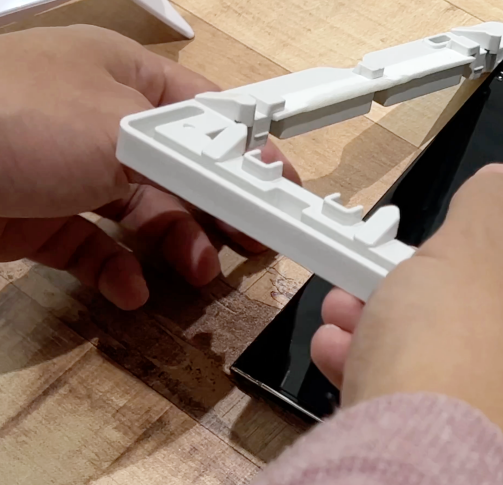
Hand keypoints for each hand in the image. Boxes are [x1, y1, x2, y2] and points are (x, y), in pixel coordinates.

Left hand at [0, 25, 298, 309]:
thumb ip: (189, 156)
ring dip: (172, 245)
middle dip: (214, 210)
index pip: (201, 113)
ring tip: (196, 272)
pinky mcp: (36, 219)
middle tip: (251, 245)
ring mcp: (64, 170)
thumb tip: (248, 171)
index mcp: (119, 75)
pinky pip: (92, 246)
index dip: (245, 151)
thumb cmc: (13, 123)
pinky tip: (128, 288)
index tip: (280, 188)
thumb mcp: (119, 130)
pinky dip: (115, 269)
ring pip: (139, 213)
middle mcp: (95, 119)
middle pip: (176, 170)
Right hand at [311, 164, 502, 483]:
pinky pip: (453, 429)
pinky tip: (354, 366)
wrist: (411, 468)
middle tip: (400, 287)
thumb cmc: (463, 363)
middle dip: (438, 307)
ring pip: (474, 385)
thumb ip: (495, 206)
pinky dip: (408, 397)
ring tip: (358, 320)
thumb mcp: (474, 247)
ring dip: (409, 345)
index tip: (465, 264)